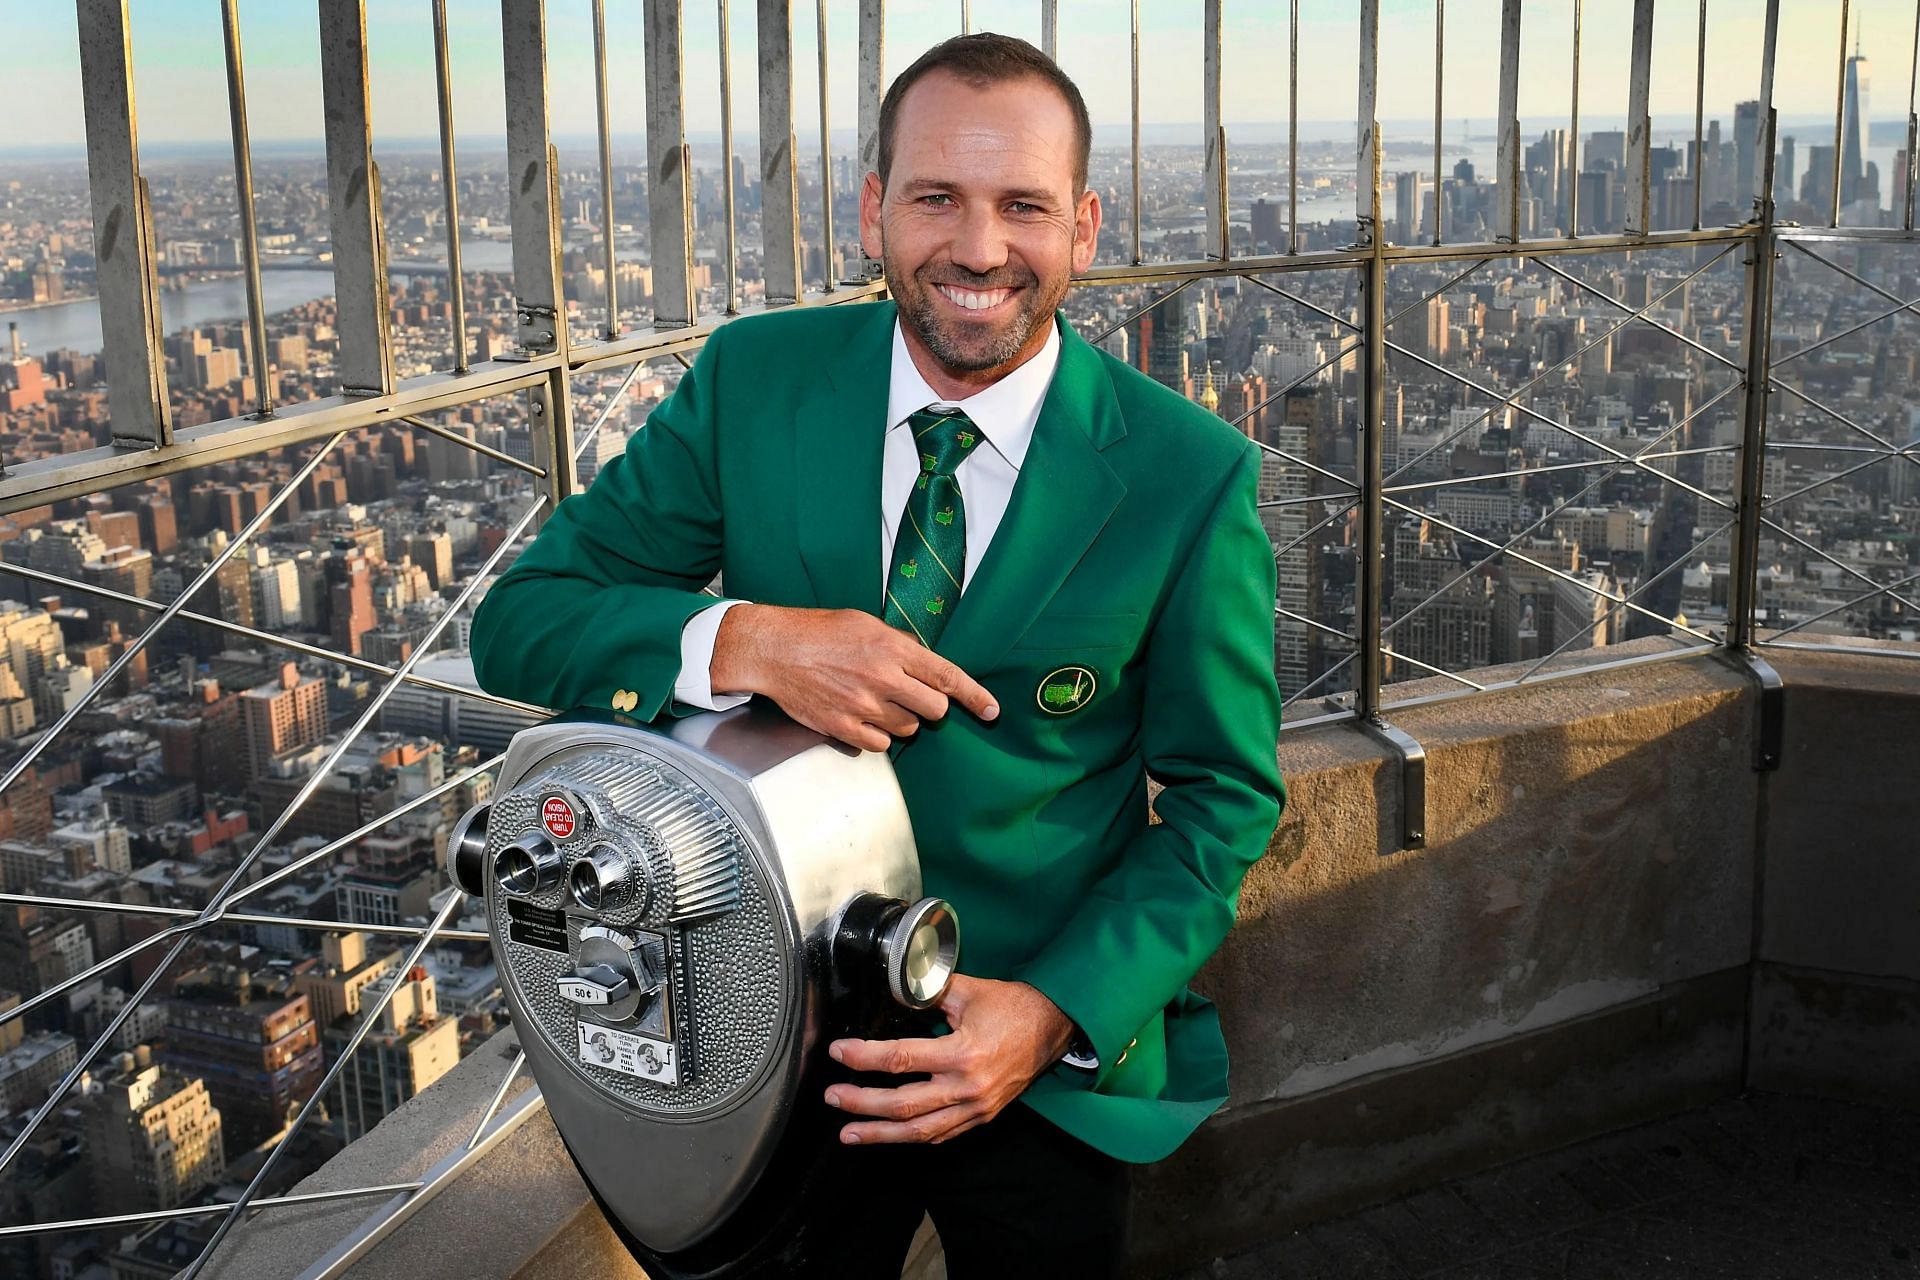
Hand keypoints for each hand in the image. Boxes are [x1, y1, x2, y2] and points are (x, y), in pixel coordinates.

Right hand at [711, 604, 997, 751]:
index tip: (992, 711)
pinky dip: (878, 735)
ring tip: (874, 699)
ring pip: (908, 728)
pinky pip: (881, 744)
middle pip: (934, 709)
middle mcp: (882, 679)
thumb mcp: (865, 624)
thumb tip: (926, 666)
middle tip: (910, 695)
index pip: (947, 676)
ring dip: (901, 719)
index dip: (975, 696)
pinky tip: (862, 716)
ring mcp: (863, 706)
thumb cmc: (818, 632)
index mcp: (892, 648)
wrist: (774, 650)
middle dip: (930, 705)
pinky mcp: (844, 728)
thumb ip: (899, 646)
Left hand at [822, 975, 1075, 1144]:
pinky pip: (941, 1135)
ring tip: (849, 1133)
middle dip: (862, 1104)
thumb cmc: (1013, 1006)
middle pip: (904, 1105)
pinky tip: (889, 1136)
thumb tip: (893, 988)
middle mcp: (967, 1087)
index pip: (901, 1058)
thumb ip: (928, 992)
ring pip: (920, 1131)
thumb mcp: (969, 990)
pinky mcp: (981, 1116)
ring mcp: (975, 1107)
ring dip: (880, 1134)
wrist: (1054, 1028)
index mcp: (963, 1053)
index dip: (864, 1057)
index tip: (838, 1052)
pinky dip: (913, 1138)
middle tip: (833, 1097)